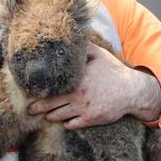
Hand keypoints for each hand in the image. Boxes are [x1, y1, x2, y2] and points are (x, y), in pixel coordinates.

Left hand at [26, 44, 160, 128]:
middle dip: (36, 108)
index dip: (39, 90)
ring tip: (45, 114)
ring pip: (57, 116)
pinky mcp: (90, 119)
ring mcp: (82, 109)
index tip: (30, 92)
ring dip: (50, 116)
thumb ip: (83, 48)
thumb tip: (72, 36)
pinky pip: (71, 125)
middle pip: (48, 104)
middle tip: (28, 109)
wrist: (131, 91)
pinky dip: (66, 123)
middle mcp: (76, 95)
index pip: (50, 86)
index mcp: (75, 79)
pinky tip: (64, 119)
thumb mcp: (99, 55)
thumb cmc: (114, 72)